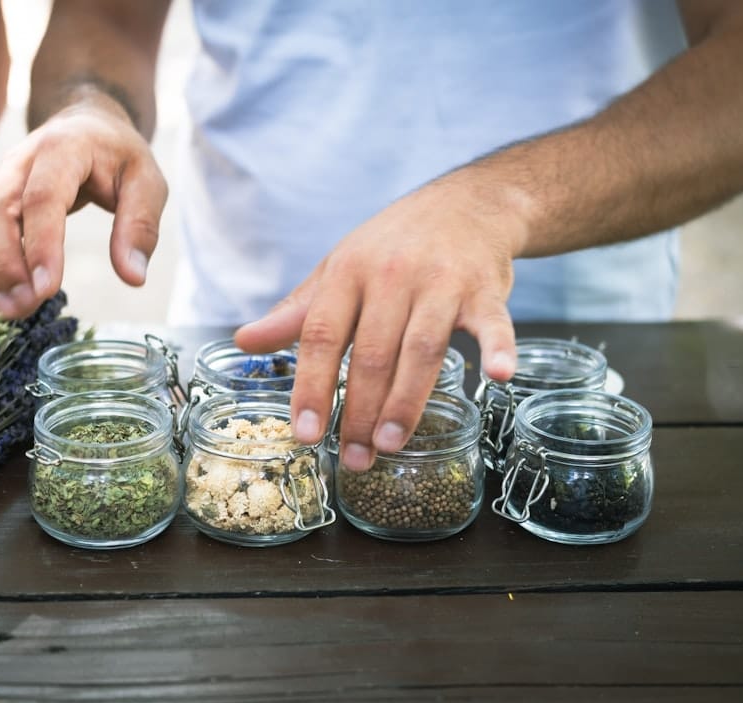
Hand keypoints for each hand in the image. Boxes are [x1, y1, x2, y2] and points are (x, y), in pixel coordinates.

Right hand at [0, 95, 167, 318]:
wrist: (88, 125)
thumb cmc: (120, 158)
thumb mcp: (148, 183)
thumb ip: (141, 227)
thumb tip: (133, 277)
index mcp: (63, 148)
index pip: (42, 198)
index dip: (41, 246)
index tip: (48, 290)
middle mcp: (19, 159)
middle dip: (5, 265)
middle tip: (29, 306)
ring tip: (14, 310)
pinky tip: (1, 298)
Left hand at [235, 171, 522, 471]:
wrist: (465, 204)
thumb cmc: (391, 246)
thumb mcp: (337, 270)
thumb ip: (296, 313)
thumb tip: (243, 341)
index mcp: (347, 273)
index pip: (322, 336)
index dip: (311, 386)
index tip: (305, 432)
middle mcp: (391, 275)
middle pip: (372, 354)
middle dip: (358, 411)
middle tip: (353, 458)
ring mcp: (441, 282)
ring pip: (421, 350)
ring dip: (405, 402)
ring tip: (388, 445)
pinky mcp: (485, 290)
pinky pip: (493, 324)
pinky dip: (499, 348)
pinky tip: (498, 376)